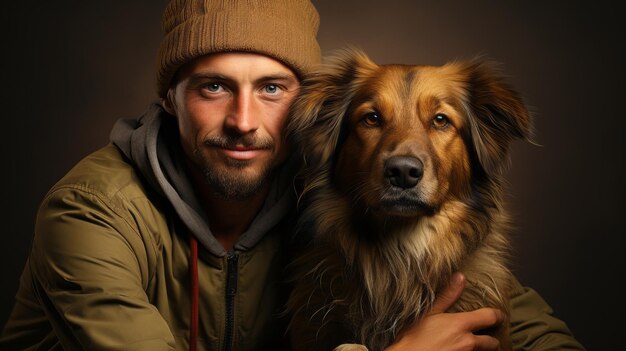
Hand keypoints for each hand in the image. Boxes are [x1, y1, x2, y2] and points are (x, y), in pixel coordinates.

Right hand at [384, 272, 503, 350]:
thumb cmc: (414, 337)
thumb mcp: (428, 313)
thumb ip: (447, 295)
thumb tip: (460, 277)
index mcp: (460, 324)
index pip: (490, 317)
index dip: (498, 316)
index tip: (500, 316)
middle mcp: (467, 342)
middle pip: (492, 343)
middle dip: (492, 341)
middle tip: (489, 338)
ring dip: (480, 350)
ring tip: (472, 347)